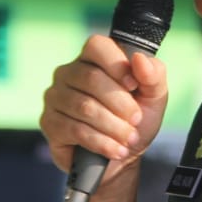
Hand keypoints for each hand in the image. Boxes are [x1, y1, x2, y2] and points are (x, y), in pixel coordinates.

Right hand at [39, 35, 168, 201]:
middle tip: (136, 120)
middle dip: (121, 103)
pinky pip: (75, 130)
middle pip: (92, 79)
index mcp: (92, 59)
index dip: (117, 65)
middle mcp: (68, 72)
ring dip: (114, 126)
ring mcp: (55, 97)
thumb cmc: (134, 119)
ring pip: (85, 107)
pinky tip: (116, 149)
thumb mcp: (153, 96)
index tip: (134, 86)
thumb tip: (139, 59)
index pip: (97, 47)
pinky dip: (102, 142)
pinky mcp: (49, 122)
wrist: (121, 154)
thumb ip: (153, 74)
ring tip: (129, 138)